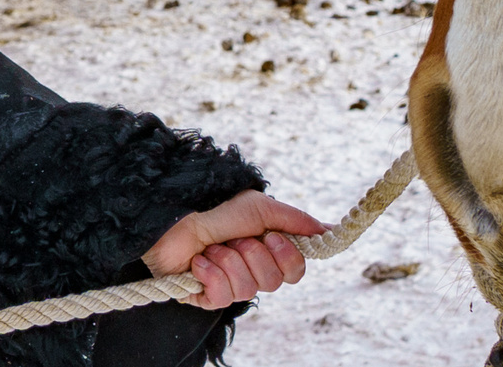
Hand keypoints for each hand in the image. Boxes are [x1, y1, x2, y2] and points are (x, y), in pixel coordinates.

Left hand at [141, 190, 327, 309]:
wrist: (172, 213)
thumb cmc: (215, 206)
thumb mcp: (260, 207)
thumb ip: (296, 220)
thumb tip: (330, 229)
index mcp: (265, 250)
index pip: (294, 272)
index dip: (287, 258)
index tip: (271, 237)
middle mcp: (249, 269)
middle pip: (274, 283)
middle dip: (253, 255)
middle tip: (235, 238)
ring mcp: (227, 284)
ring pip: (248, 290)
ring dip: (229, 261)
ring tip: (212, 245)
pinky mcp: (204, 297)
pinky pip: (223, 297)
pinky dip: (211, 274)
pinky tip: (199, 261)